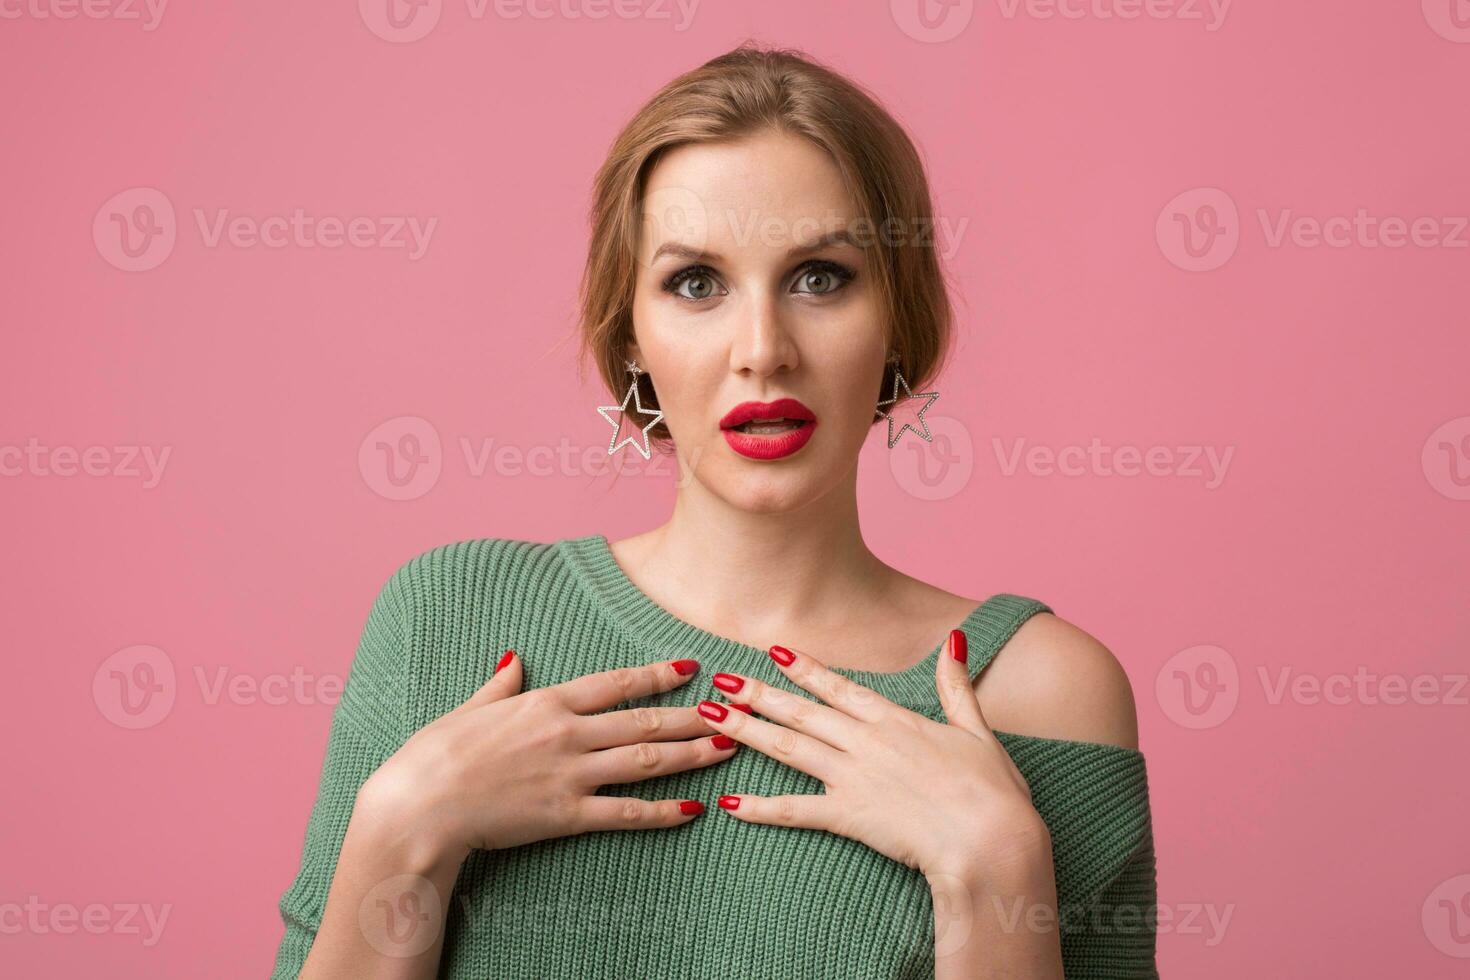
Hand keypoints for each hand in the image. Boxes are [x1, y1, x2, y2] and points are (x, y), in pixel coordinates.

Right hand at [355, 651, 735, 866]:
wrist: (419, 805)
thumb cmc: (434, 755)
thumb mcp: (469, 708)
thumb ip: (500, 684)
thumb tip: (513, 657)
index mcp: (546, 702)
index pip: (615, 683)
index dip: (656, 675)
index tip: (690, 667)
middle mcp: (567, 733)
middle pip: (643, 719)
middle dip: (691, 715)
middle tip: (730, 709)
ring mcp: (571, 774)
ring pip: (645, 760)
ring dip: (691, 754)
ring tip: (727, 747)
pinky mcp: (567, 816)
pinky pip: (625, 813)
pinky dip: (662, 812)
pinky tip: (693, 808)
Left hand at [695, 631, 1052, 883]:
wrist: (991, 840)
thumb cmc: (993, 791)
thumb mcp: (978, 729)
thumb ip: (957, 686)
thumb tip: (955, 638)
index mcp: (896, 720)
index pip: (840, 688)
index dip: (804, 669)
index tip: (773, 651)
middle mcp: (866, 742)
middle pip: (801, 712)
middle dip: (757, 694)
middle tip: (719, 679)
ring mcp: (853, 777)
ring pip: (788, 749)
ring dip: (746, 731)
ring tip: (709, 717)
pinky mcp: (849, 816)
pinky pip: (795, 811)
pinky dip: (760, 808)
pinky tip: (729, 803)